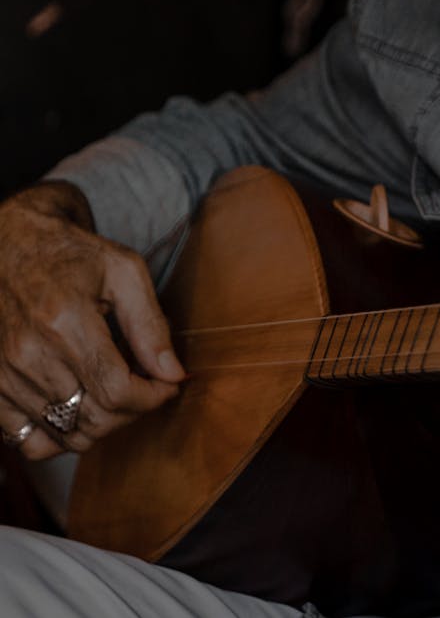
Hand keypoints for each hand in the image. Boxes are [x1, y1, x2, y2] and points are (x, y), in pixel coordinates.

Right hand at [0, 181, 184, 459]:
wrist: (12, 248)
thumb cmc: (72, 255)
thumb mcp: (123, 271)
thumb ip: (150, 324)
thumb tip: (172, 373)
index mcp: (64, 319)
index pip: (115, 390)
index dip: (151, 397)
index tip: (167, 385)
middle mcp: (29, 352)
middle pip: (92, 419)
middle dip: (132, 412)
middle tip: (145, 388)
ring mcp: (6, 374)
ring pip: (66, 435)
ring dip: (101, 425)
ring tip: (114, 392)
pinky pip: (30, 442)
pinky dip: (61, 436)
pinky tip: (79, 406)